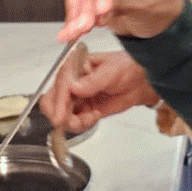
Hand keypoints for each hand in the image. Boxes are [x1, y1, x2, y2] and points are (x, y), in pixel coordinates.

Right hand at [40, 51, 159, 132]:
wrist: (139, 81)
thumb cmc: (127, 68)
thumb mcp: (111, 71)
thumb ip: (93, 81)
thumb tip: (74, 87)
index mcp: (74, 66)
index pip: (60, 85)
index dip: (58, 102)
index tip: (60, 116)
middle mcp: (71, 81)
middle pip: (52, 102)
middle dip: (60, 115)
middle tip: (73, 122)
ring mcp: (75, 97)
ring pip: (60, 115)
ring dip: (73, 122)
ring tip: (92, 117)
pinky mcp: (82, 108)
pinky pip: (73, 122)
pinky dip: (81, 124)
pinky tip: (94, 116)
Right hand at [59, 0, 183, 41]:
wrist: (160, 15)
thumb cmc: (163, 4)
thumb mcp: (148, 5)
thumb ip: (122, 3)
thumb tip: (96, 9)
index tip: (100, 10)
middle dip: (88, 2)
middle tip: (86, 26)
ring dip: (76, 8)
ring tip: (77, 31)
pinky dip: (72, 11)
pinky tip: (72, 27)